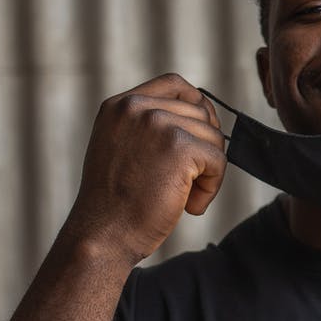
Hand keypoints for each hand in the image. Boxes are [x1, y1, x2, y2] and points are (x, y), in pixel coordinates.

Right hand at [61, 73, 226, 264]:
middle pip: (201, 113)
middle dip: (204, 149)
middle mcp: (136, 107)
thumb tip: (202, 114)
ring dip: (208, 172)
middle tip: (189, 182)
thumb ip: (149, 127)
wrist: (102, 236)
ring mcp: (157, 123)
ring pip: (213, 137)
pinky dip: (212, 187)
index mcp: (120, 105)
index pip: (175, 85)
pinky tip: (190, 207)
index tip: (201, 136)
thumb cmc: (115, 204)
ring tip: (185, 198)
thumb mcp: (122, 149)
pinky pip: (218, 160)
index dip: (198, 106)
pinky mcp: (179, 146)